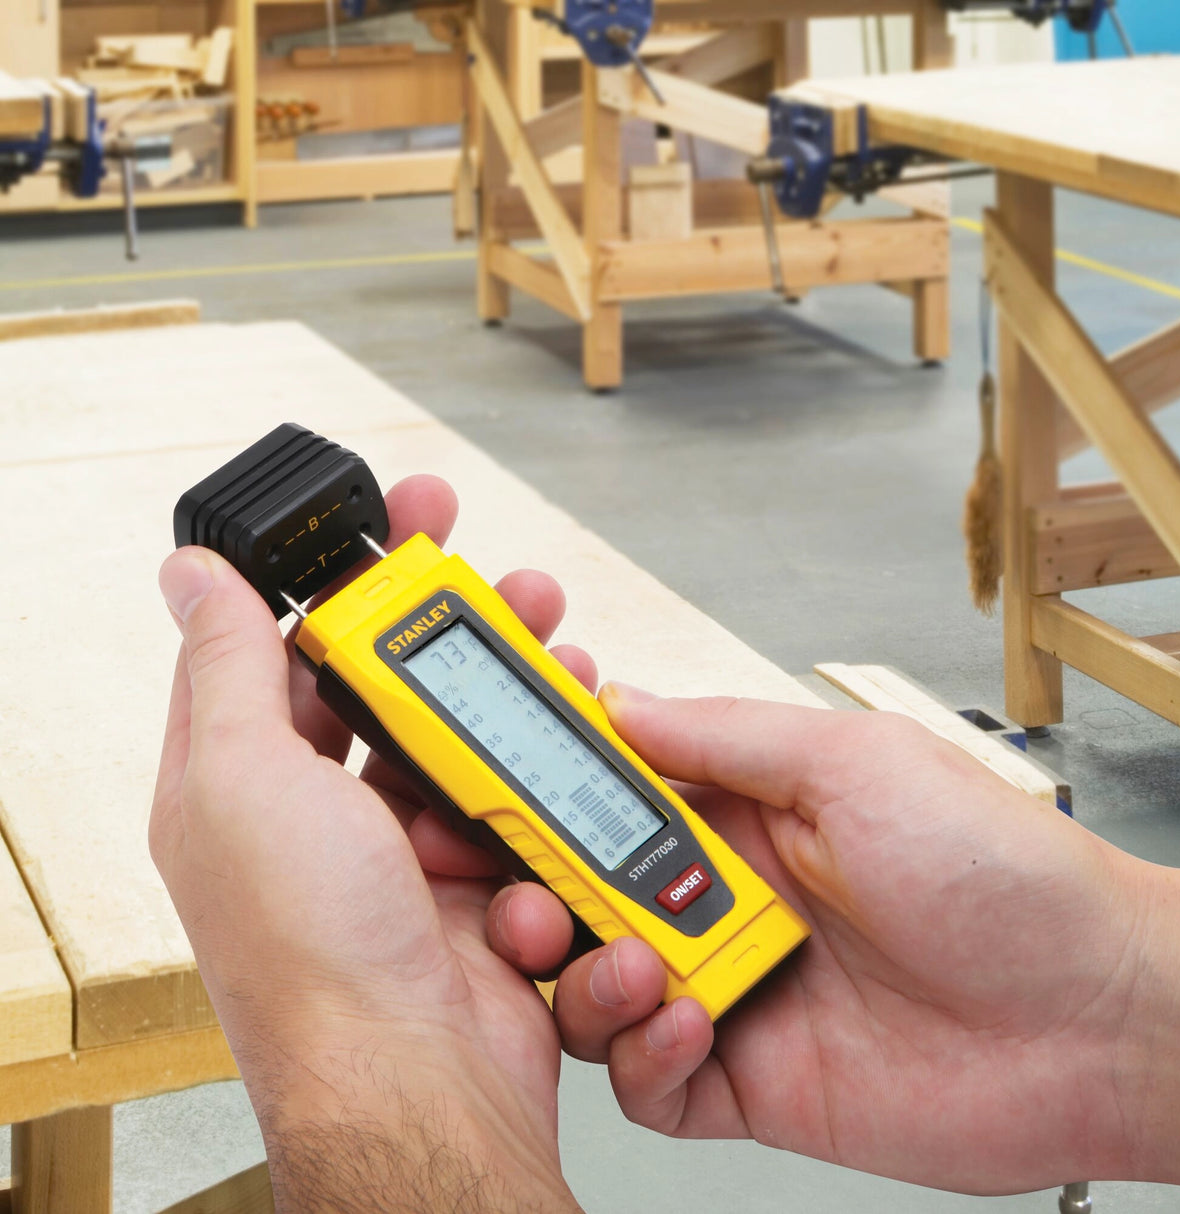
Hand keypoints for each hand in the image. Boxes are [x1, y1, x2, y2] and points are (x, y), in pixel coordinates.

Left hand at [151, 476, 586, 1213]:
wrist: (422, 1080)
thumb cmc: (313, 953)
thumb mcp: (247, 780)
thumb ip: (226, 667)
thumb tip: (189, 574)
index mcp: (246, 780)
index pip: (286, 644)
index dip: (340, 576)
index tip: (395, 522)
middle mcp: (323, 811)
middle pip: (392, 683)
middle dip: (453, 626)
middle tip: (505, 581)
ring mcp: (403, 845)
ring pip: (465, 736)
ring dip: (512, 695)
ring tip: (558, 652)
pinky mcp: (475, 878)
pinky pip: (514, 801)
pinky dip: (541, 779)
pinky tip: (557, 765)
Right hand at [488, 688, 1179, 1193]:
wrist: (1092, 1016)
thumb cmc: (994, 871)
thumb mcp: (849, 763)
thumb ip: (724, 737)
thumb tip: (620, 704)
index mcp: (740, 812)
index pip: (609, 787)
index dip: (541, 778)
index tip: (482, 772)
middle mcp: (722, 896)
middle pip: (582, 887)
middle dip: (529, 883)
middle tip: (509, 882)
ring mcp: (728, 985)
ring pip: (595, 982)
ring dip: (582, 972)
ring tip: (629, 960)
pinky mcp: (743, 1077)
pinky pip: (647, 1078)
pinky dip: (640, 1054)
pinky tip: (684, 1022)